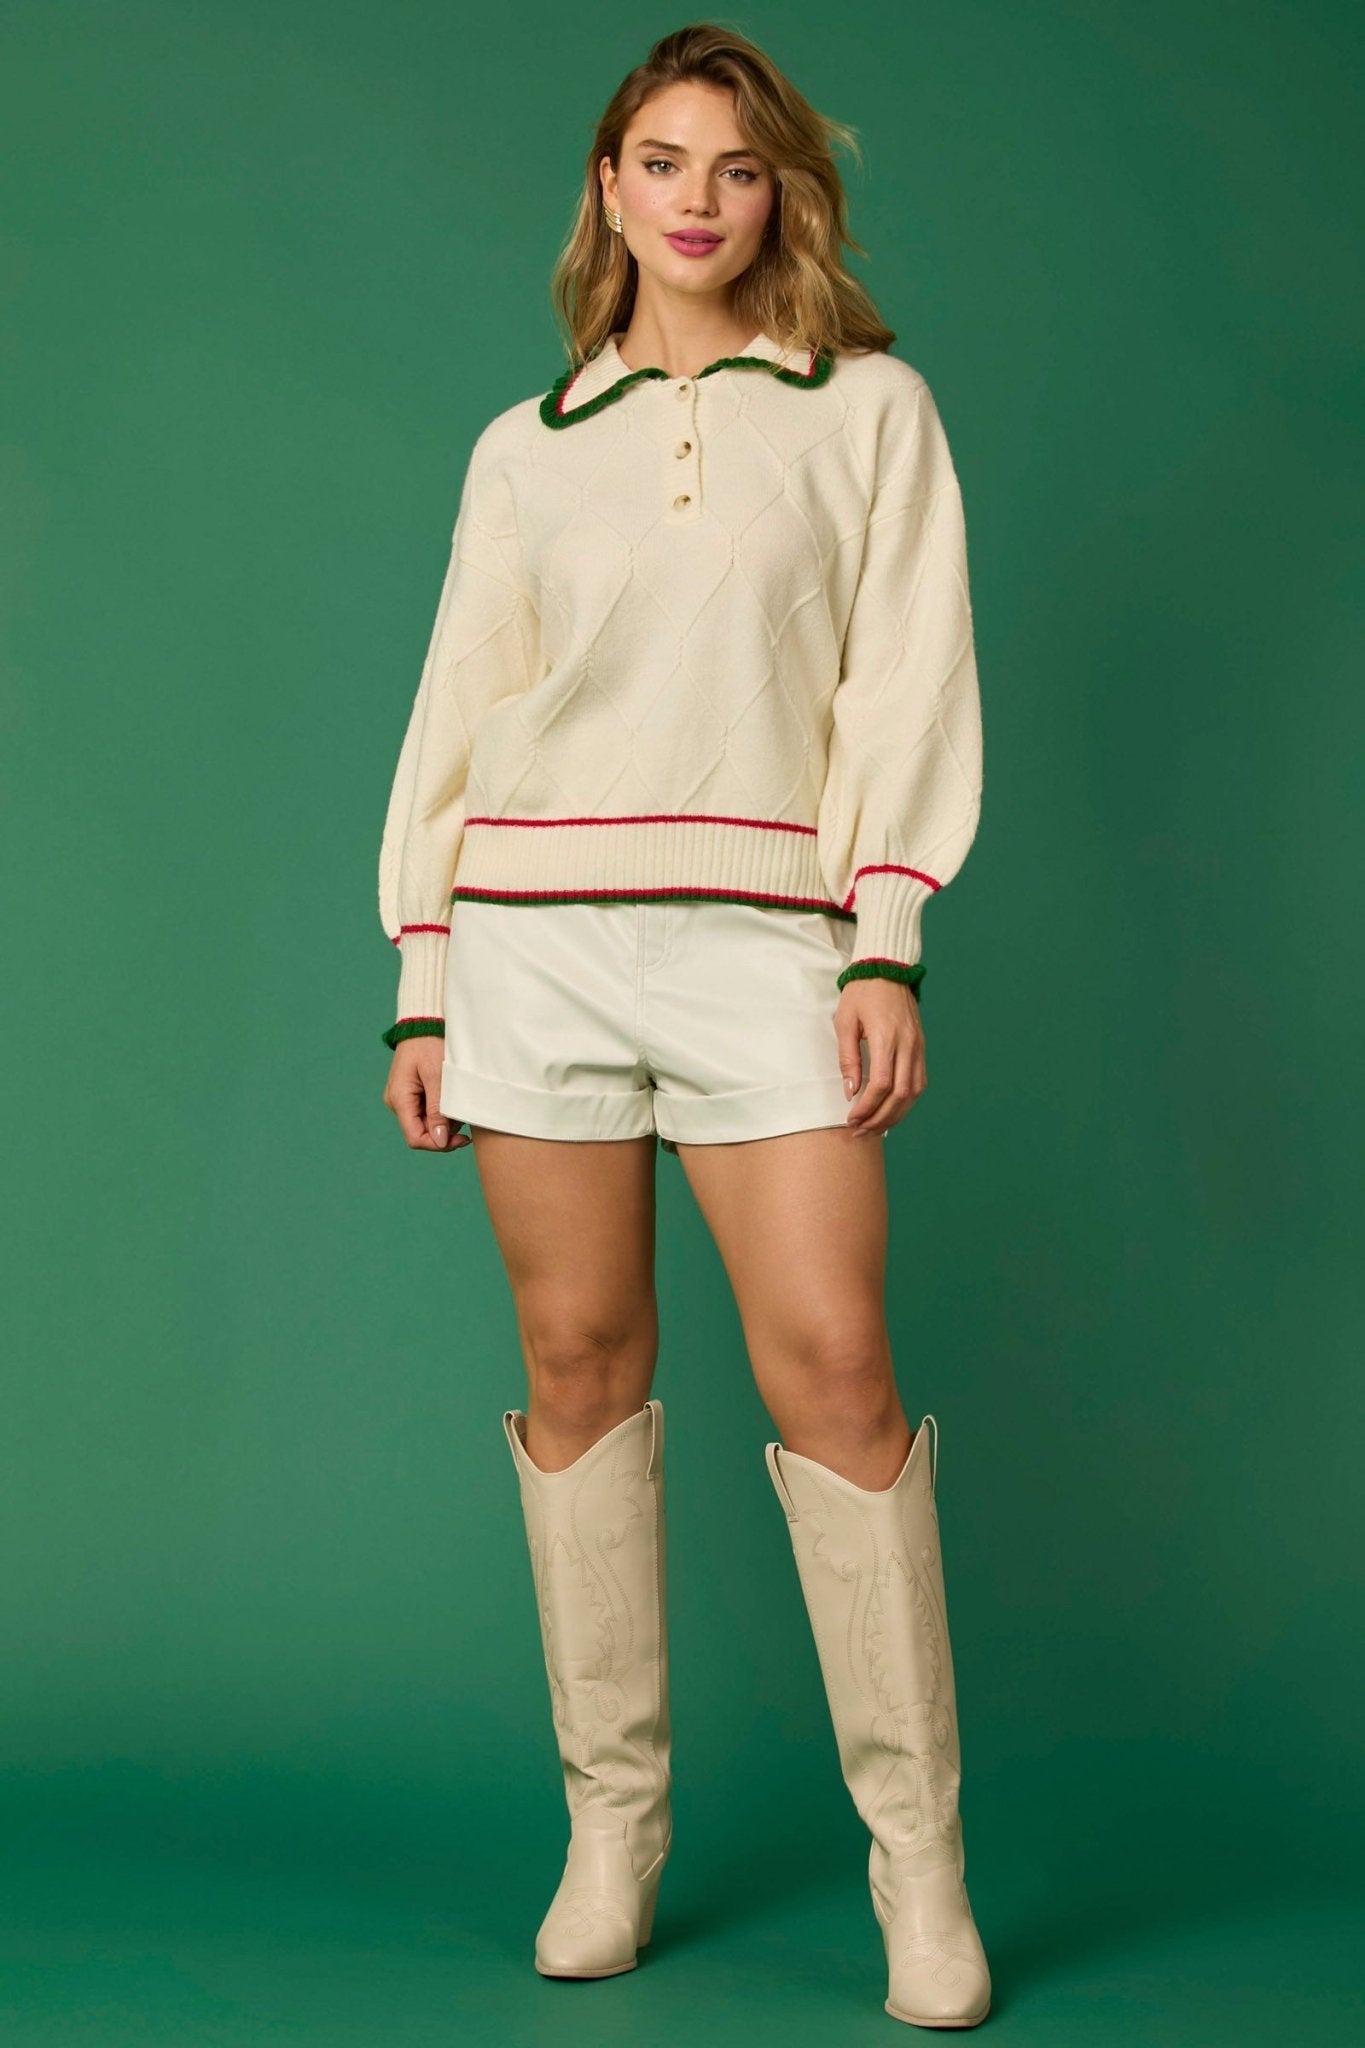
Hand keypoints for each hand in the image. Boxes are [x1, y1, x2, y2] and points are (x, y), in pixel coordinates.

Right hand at [383, 1036, 470, 1150]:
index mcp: (399, 1099)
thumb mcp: (437, 1076)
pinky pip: (427, 1112)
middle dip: (445, 1130)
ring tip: (458, 1099)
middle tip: (465, 1116)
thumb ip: (437, 1109)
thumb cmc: (430, 1044)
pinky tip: (451, 1096)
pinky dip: (442, 1110)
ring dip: (446, 1120)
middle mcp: (398, 1103)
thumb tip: (440, 1141)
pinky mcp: (411, 1095)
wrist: (424, 1023)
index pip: (415, 1138)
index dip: (438, 1145)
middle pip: (422, 1133)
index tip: (462, 1139)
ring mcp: (403, 1099)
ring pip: (426, 1124)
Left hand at [835, 978, 924, 1137]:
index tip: (851, 1119)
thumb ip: (848, 1058)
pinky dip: (907, 1101)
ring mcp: (918, 1047)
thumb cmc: (861, 994)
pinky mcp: (921, 1047)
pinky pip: (919, 1081)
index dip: (867, 1108)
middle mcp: (908, 1045)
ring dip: (895, 1114)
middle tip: (861, 1131)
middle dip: (880, 1118)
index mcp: (887, 1038)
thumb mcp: (844, 1022)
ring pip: (914, 1092)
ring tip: (875, 1127)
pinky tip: (892, 1109)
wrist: (887, 969)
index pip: (881, 1085)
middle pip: (900, 1094)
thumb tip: (850, 1092)